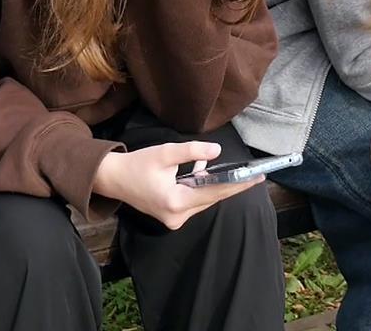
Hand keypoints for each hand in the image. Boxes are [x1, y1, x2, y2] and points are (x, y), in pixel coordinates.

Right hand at [93, 142, 261, 229]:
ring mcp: (174, 219)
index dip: (237, 184)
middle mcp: (177, 216)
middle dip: (232, 185)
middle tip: (254, 175)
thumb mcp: (165, 153)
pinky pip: (194, 202)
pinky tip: (203, 171)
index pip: (214, 192)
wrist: (113, 179)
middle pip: (212, 198)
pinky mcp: (172, 216)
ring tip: (237, 174)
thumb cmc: (137, 165)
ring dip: (215, 185)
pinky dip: (201, 188)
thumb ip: (192, 151)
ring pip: (204, 201)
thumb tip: (217, 150)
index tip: (256, 178)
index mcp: (175, 202)